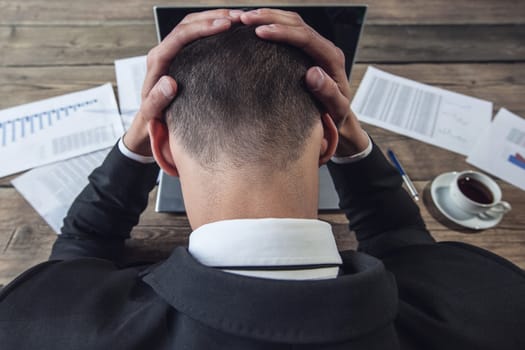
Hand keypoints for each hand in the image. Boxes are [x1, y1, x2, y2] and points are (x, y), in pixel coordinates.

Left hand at [123, 9, 242, 155]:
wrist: (150, 121)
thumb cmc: (152, 119)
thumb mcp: (152, 113)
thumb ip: (157, 99)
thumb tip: (170, 83)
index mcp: (157, 61)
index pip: (181, 36)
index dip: (203, 28)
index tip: (225, 25)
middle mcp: (163, 52)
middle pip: (188, 23)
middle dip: (214, 16)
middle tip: (240, 17)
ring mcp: (172, 52)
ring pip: (193, 24)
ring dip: (215, 17)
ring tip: (240, 18)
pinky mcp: (181, 55)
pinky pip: (197, 35)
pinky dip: (213, 27)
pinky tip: (231, 29)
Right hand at [240, 9, 368, 156]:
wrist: (339, 116)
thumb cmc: (337, 114)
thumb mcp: (336, 109)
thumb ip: (329, 93)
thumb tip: (313, 73)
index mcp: (332, 59)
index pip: (306, 38)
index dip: (282, 32)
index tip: (260, 32)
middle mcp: (324, 48)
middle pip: (296, 23)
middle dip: (270, 18)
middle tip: (245, 19)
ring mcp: (315, 46)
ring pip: (292, 22)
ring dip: (268, 16)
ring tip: (245, 18)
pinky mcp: (306, 49)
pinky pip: (289, 30)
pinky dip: (272, 23)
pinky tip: (256, 26)